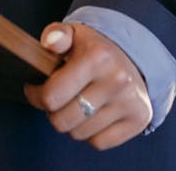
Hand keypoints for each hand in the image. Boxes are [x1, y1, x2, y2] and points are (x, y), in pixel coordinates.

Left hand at [23, 21, 151, 149]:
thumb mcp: (73, 33)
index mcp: (96, 55)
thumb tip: (50, 42)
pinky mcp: (139, 119)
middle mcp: (116, 79)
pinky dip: (91, 133)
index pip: (51, 96)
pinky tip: (93, 113)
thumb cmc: (94, 48)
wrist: (133, 56)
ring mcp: (129, 101)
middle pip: (63, 121)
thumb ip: (56, 35)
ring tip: (76, 103)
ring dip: (72, 123)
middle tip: (56, 98)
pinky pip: (99, 142)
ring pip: (79, 134)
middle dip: (53, 112)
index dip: (36, 95)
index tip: (35, 89)